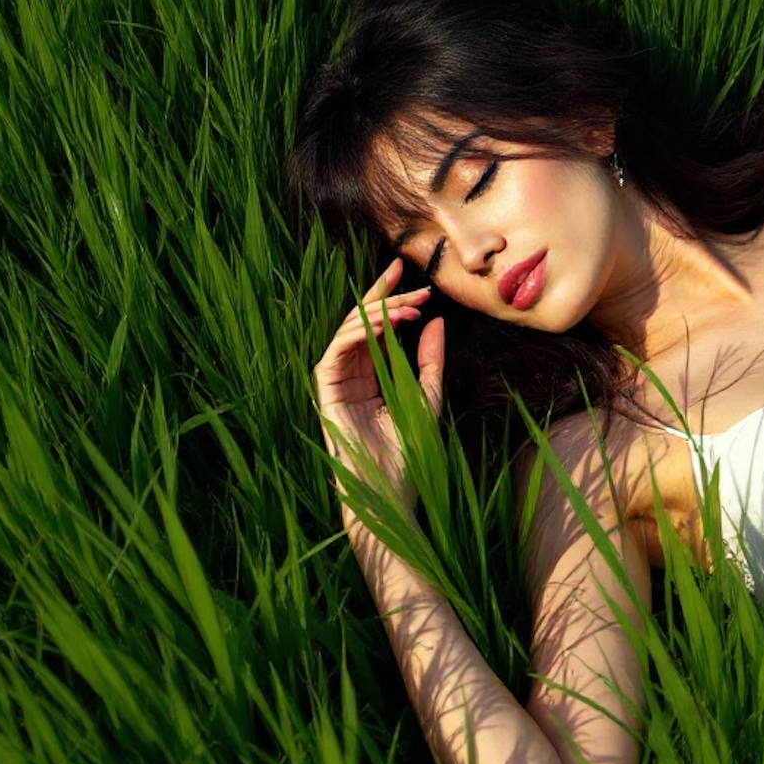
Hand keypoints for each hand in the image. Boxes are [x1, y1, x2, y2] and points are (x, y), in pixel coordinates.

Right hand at [312, 257, 445, 522]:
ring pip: (348, 332)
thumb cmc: (409, 453)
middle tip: (408, 277)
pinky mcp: (325, 391)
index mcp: (372, 376)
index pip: (378, 329)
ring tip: (409, 306)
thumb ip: (430, 360)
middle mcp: (351, 375)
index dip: (389, 298)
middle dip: (383, 296)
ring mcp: (336, 382)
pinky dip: (358, 333)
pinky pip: (336, 351)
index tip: (409, 274)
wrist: (392, 490)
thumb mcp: (427, 396)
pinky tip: (384, 324)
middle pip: (361, 324)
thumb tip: (437, 320)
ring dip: (379, 313)